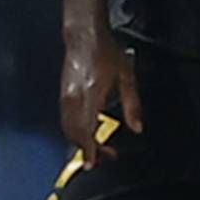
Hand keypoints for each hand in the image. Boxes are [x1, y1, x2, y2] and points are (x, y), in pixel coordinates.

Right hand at [59, 27, 142, 153]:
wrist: (83, 37)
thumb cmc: (107, 53)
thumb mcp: (127, 77)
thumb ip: (132, 105)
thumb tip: (137, 128)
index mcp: (91, 95)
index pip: (87, 130)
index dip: (90, 149)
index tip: (94, 163)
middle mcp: (74, 99)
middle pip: (75, 133)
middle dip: (87, 149)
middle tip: (104, 157)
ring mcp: (65, 97)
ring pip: (68, 127)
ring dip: (80, 141)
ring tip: (98, 148)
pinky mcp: (63, 94)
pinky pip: (66, 119)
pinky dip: (75, 130)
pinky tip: (88, 132)